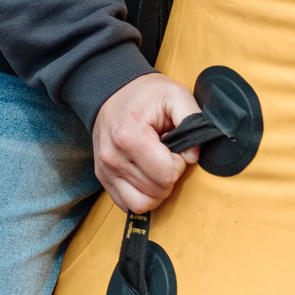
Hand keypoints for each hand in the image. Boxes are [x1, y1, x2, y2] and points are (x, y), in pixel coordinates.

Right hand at [90, 70, 203, 214]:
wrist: (110, 91)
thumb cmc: (144, 94)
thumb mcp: (175, 94)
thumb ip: (192, 119)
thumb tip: (192, 156)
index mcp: (129, 137)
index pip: (166, 174)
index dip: (178, 163)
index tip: (173, 146)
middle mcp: (113, 157)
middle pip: (156, 191)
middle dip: (168, 175)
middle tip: (165, 154)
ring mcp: (105, 170)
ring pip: (141, 204)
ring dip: (156, 190)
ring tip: (156, 167)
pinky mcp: (102, 177)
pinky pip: (126, 204)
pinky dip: (140, 196)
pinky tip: (145, 176)